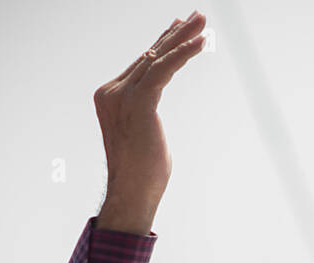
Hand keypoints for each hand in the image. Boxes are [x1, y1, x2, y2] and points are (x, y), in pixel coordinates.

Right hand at [93, 11, 206, 233]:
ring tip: (203, 21)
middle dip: (176, 33)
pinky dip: (184, 53)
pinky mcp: (139, 102)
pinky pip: (165, 69)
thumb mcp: (144, 134)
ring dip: (183, 37)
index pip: (141, 63)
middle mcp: (112, 91)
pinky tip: (201, 42)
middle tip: (198, 15)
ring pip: (158, 57)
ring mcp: (122, 95)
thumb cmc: (142, 174)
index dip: (163, 43)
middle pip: (150, 55)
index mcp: (110, 97)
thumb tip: (152, 110)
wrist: (132, 194)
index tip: (179, 27)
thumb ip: (145, 113)